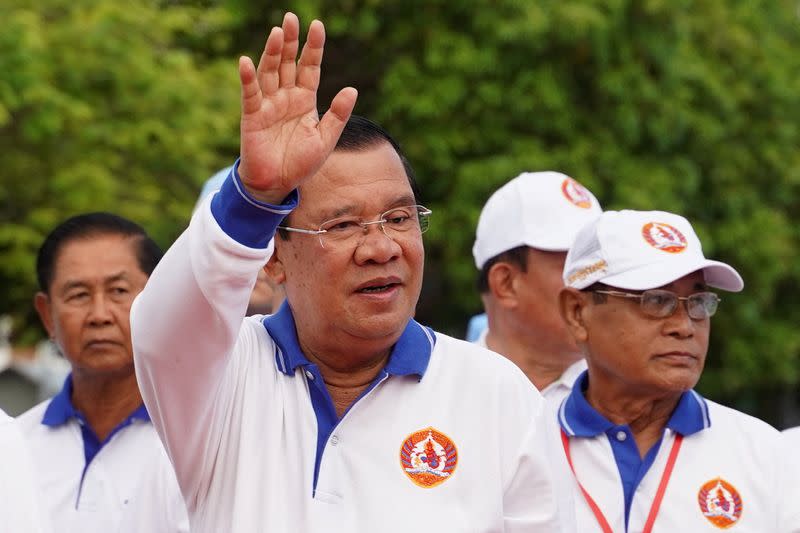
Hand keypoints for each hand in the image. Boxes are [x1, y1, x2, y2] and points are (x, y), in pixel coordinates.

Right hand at [238, 13, 357, 203]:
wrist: (278, 184)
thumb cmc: (301, 163)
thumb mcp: (325, 139)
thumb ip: (337, 115)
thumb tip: (352, 89)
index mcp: (305, 100)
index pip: (310, 68)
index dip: (313, 48)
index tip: (318, 25)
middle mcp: (286, 97)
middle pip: (288, 63)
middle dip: (291, 42)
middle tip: (292, 18)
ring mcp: (268, 104)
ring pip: (270, 72)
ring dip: (273, 53)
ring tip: (277, 33)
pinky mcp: (252, 116)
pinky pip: (250, 94)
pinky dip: (248, 78)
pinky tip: (246, 61)